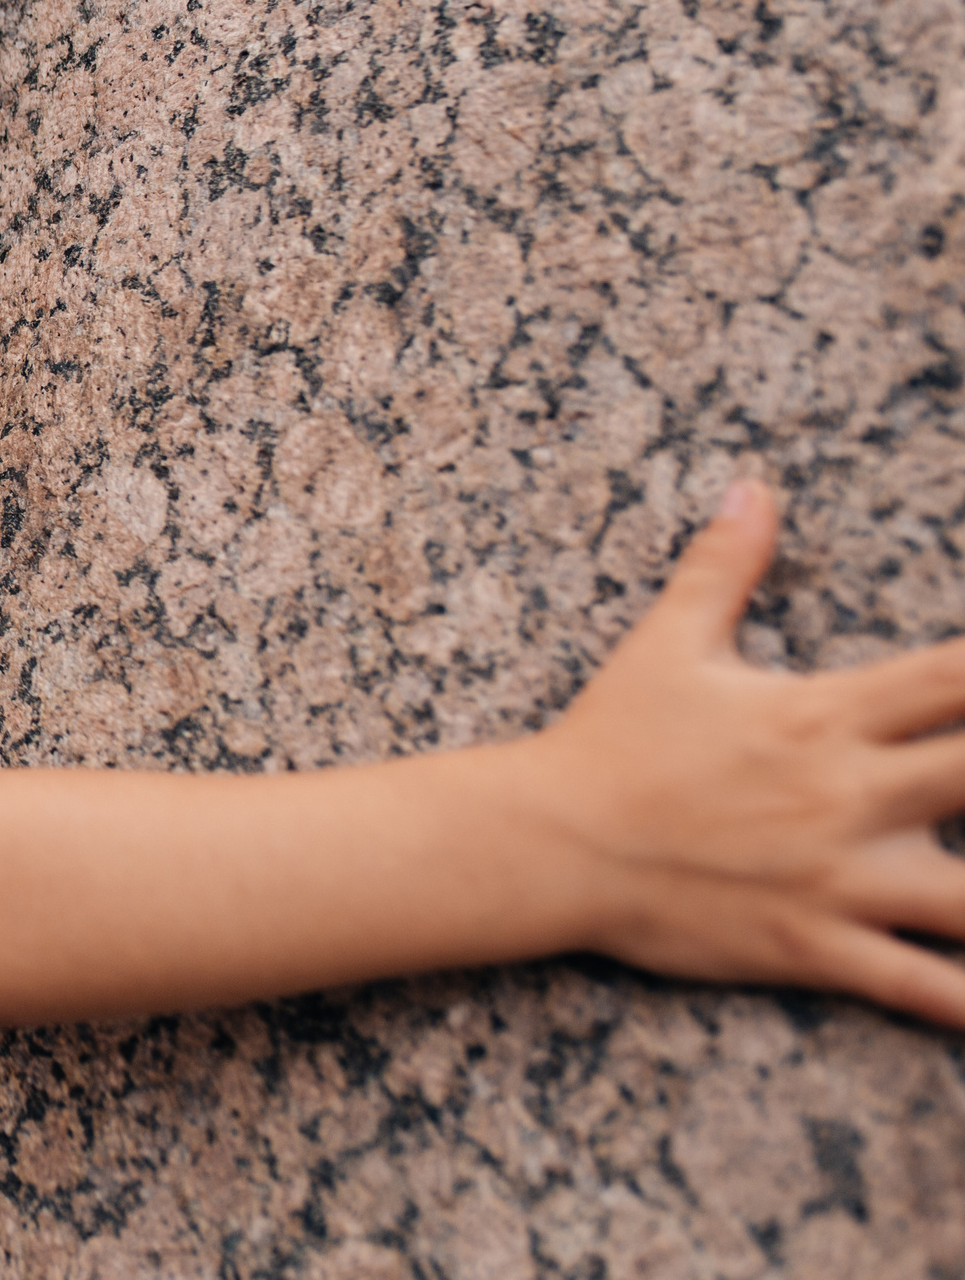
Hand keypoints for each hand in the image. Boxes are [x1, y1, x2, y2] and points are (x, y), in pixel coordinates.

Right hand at [532, 480, 964, 1023]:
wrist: (551, 841)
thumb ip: (724, 565)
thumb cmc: (611, 741)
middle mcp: (848, 796)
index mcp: (823, 716)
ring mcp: (836, 877)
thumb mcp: (668, 642)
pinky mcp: (814, 944)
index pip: (956, 680)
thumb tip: (753, 487)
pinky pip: (915, 986)